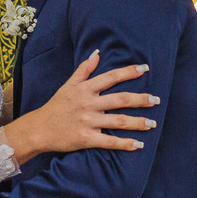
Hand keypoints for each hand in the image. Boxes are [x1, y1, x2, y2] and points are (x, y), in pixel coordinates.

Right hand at [9, 51, 158, 156]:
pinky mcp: (86, 139)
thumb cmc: (56, 106)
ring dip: (138, 123)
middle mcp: (88, 104)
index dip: (129, 72)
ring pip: (119, 121)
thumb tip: (97, 52)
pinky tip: (138, 145)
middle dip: (141, 99)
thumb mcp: (68, 85)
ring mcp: (88, 122)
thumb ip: (84, 69)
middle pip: (120, 99)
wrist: (40, 128)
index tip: (145, 69)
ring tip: (153, 124)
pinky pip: (109, 141)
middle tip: (157, 100)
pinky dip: (125, 144)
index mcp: (85, 89)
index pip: (111, 77)